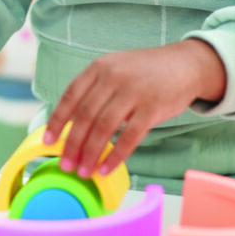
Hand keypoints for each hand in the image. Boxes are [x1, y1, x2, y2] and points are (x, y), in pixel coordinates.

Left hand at [43, 39, 225, 178]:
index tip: (48, 141)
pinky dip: (115, 156)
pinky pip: (129, 137)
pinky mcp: (153, 107)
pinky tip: (106, 168)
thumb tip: (71, 124)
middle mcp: (114, 76)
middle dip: (72, 144)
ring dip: (90, 153)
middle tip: (65, 164)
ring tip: (83, 171)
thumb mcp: (116, 68)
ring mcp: (134, 91)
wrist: (185, 64)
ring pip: (104, 128)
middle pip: (85, 116)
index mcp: (100, 67)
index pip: (71, 95)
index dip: (58, 120)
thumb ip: (96, 90)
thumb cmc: (146, 72)